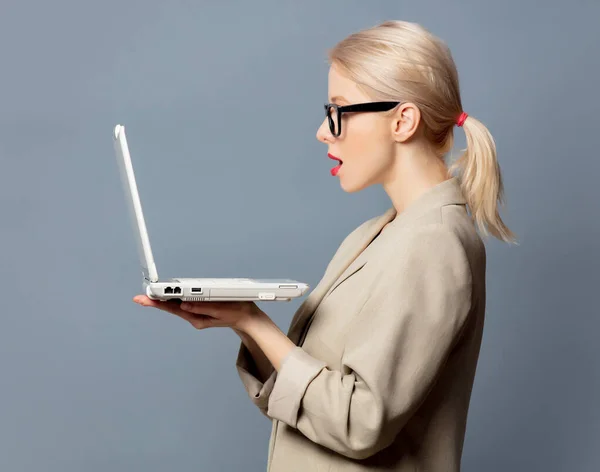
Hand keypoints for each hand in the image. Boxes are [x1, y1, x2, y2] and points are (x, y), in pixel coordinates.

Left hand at [133, 295, 263, 331]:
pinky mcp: (199, 309)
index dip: (159, 303)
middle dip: (156, 301)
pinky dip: (173, 300)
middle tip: (140, 297)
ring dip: (163, 301)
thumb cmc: (235, 312)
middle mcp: (194, 316)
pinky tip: (166, 297)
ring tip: (148, 296)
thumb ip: (202, 308)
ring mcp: (196, 313)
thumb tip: (184, 305)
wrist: (246, 317)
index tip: (146, 299)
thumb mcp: (220, 311)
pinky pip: (183, 304)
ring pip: (176, 306)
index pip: (174, 309)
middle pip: (171, 308)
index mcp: (197, 317)